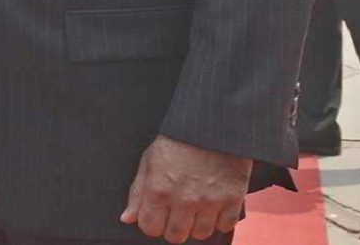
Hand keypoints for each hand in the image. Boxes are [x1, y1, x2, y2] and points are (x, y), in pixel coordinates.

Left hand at [120, 135, 251, 242]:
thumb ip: (138, 191)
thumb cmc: (178, 139)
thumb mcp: (150, 159)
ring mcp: (209, 201)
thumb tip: (128, 217)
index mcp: (159, 189)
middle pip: (175, 236)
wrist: (212, 125)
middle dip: (173, 227)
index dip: (151, 223)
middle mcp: (183, 199)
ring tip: (195, 207)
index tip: (156, 215)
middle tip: (176, 213)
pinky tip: (213, 204)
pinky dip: (219, 219)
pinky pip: (224, 226)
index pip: (150, 227)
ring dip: (197, 225)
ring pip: (200, 234)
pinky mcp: (232, 199)